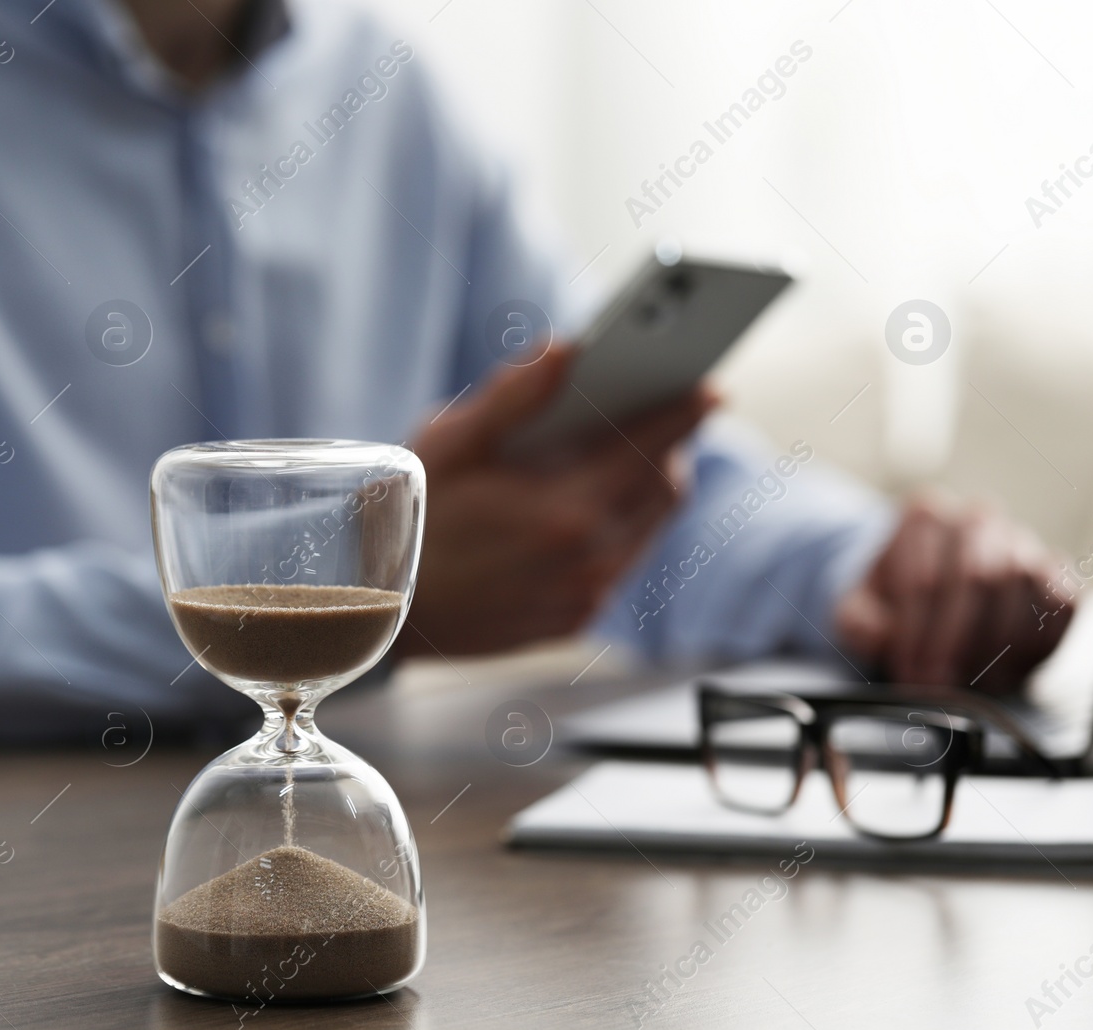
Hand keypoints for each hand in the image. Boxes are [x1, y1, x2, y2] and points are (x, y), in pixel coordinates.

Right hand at [396, 345, 716, 658]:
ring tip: (627, 450)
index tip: (709, 385)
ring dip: (646, 485)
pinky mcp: (577, 619)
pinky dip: (618, 524)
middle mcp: (588, 563)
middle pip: (664, 490)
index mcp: (565, 512)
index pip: (653, 450)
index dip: (685, 413)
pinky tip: (585, 502)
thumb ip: (514, 395)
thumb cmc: (412, 517)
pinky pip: (621, 561)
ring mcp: (585, 597)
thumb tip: (567, 347)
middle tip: (662, 409)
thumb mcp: (450, 443)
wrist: (382, 609)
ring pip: (648, 527)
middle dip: (670, 445)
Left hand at [835, 492, 1073, 692]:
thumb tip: (883, 636)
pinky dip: (1038, 644)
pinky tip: (1010, 671)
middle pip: (977, 579)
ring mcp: (1020, 541)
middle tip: (941, 684)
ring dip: (999, 645)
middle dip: (958, 641)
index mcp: (923, 518)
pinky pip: (1059, 605)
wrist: (925, 597)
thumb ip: (859, 623)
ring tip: (973, 682)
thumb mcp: (857, 612)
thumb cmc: (890, 603)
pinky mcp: (1054, 572)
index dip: (918, 635)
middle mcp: (976, 520)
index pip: (923, 579)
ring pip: (1022, 587)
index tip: (912, 674)